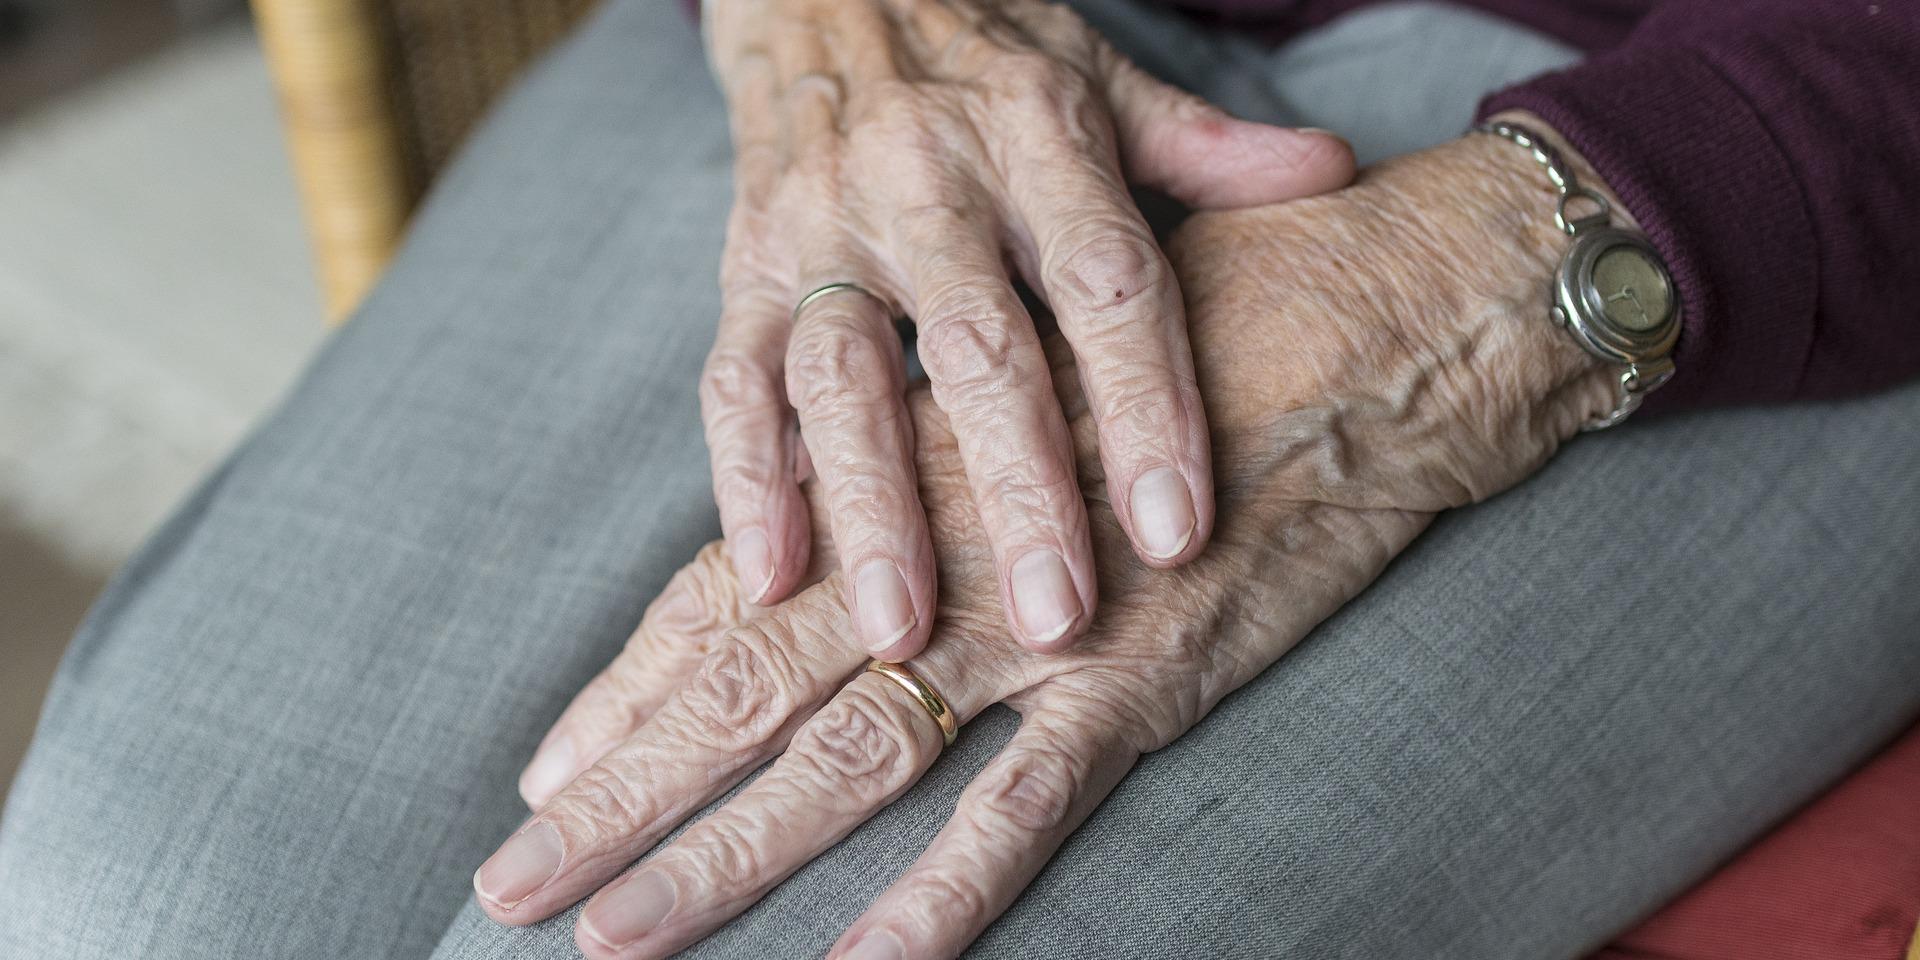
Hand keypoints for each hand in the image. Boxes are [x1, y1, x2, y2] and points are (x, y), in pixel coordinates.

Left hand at [484, 126, 1620, 956]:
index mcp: (910, 476)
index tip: (544, 775)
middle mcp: (945, 552)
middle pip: (746, 687)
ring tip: (612, 935)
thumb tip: (857, 524)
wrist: (1377, 321)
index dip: (630, 693)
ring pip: (848, 758)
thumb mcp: (1045, 380)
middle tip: (511, 886)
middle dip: (623, 795)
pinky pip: (1029, 806)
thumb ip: (944, 458)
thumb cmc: (1201, 334)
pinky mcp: (1150, 676)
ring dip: (724, 855)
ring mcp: (1042, 621)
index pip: (734, 596)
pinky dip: (948, 892)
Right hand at [698, 0, 1353, 657]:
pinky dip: (748, 478)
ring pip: (844, 377)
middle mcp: (925, 181)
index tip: (1179, 531)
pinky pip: (735, 378)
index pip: (1106, 281)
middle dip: (1018, 490)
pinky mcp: (744, 266)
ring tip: (905, 630)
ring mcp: (822, 226)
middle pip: (978, 348)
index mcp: (1037, 138)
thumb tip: (1335, 174)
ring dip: (873, 507)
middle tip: (1058, 618)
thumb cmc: (987, 55)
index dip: (1145, 406)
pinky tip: (774, 575)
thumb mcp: (1100, 79)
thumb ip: (1206, 146)